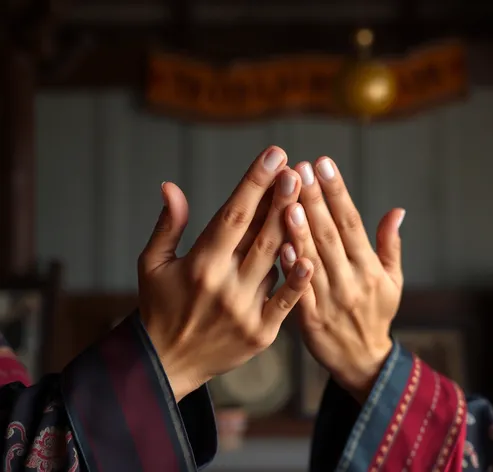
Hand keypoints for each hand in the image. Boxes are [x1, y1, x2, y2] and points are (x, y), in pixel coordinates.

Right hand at [137, 146, 313, 401]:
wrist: (166, 364)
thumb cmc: (157, 307)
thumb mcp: (151, 265)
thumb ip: (167, 226)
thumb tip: (171, 186)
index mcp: (200, 263)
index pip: (233, 214)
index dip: (254, 182)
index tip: (273, 154)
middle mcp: (224, 284)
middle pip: (260, 232)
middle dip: (280, 197)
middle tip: (296, 168)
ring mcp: (245, 310)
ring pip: (275, 260)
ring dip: (292, 227)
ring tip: (307, 198)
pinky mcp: (261, 332)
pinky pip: (286, 302)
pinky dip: (298, 280)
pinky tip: (311, 257)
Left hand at [280, 157, 403, 403]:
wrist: (363, 361)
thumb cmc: (376, 314)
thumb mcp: (393, 282)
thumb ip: (391, 246)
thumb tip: (397, 210)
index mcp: (370, 268)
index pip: (352, 223)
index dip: (337, 192)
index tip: (323, 163)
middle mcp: (351, 280)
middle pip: (330, 234)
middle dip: (314, 198)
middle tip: (299, 167)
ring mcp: (330, 300)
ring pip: (313, 257)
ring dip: (300, 226)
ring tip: (287, 195)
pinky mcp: (310, 319)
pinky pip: (299, 289)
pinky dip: (291, 266)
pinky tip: (279, 242)